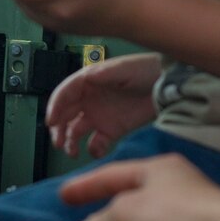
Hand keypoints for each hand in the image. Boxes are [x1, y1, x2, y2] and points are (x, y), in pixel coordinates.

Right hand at [44, 52, 161, 157]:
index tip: (51, 121)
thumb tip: (87, 77)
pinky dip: (93, 149)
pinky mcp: (112, 130)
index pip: (64, 95)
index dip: (55, 107)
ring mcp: (99, 116)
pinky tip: (96, 151)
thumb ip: (105, 73)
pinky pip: (96, 142)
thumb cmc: (145, 70)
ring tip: (71, 152)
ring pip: (76, 131)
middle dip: (58, 129)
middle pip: (65, 115)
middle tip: (57, 142)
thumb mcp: (124, 68)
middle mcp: (89, 100)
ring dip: (70, 142)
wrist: (168, 85)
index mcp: (88, 82)